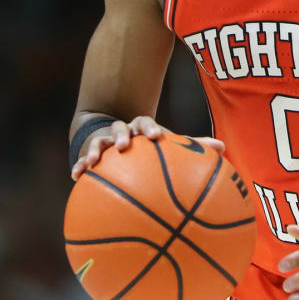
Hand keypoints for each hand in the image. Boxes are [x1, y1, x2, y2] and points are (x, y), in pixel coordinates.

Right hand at [71, 116, 224, 180]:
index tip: (156, 136)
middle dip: (122, 135)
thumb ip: (193, 147)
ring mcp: (105, 142)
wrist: (120, 139)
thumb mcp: (169, 146)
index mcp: (143, 129)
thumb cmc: (151, 148)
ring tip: (92, 161)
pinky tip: (75, 177)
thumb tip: (223, 147)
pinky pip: (82, 159)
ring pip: (98, 141)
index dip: (150, 128)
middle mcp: (123, 132)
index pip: (146, 122)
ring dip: (95, 149)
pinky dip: (79, 166)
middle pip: (120, 128)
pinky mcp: (90, 153)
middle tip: (124, 146)